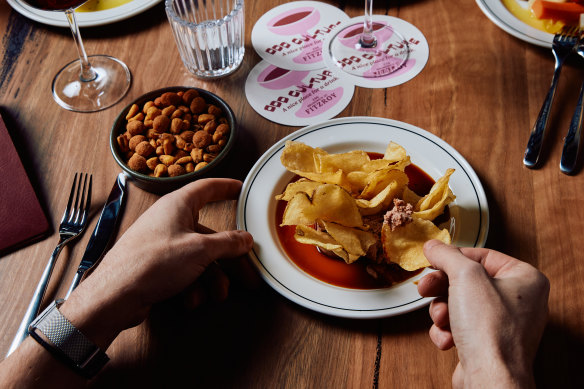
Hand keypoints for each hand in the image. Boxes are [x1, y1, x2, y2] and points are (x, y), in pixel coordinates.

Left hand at [61, 178, 254, 349]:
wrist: (115, 295)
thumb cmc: (154, 262)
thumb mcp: (200, 250)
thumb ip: (228, 243)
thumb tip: (246, 238)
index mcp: (178, 205)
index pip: (208, 188)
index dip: (227, 187)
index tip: (243, 189)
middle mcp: (170, 220)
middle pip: (210, 234)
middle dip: (230, 258)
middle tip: (249, 274)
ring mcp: (163, 243)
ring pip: (200, 257)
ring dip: (212, 278)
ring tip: (218, 295)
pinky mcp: (157, 265)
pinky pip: (184, 270)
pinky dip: (192, 285)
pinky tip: (191, 300)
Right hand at [417, 240, 548, 388]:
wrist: (489, 379)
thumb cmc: (491, 331)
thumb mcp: (465, 276)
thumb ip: (447, 255)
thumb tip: (434, 246)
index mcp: (525, 279)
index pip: (482, 255)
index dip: (453, 258)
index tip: (434, 259)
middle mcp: (519, 301)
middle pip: (467, 281)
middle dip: (442, 288)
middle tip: (426, 287)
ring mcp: (504, 324)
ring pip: (459, 304)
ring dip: (442, 311)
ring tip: (442, 320)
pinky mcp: (489, 344)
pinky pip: (461, 327)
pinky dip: (448, 331)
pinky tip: (447, 338)